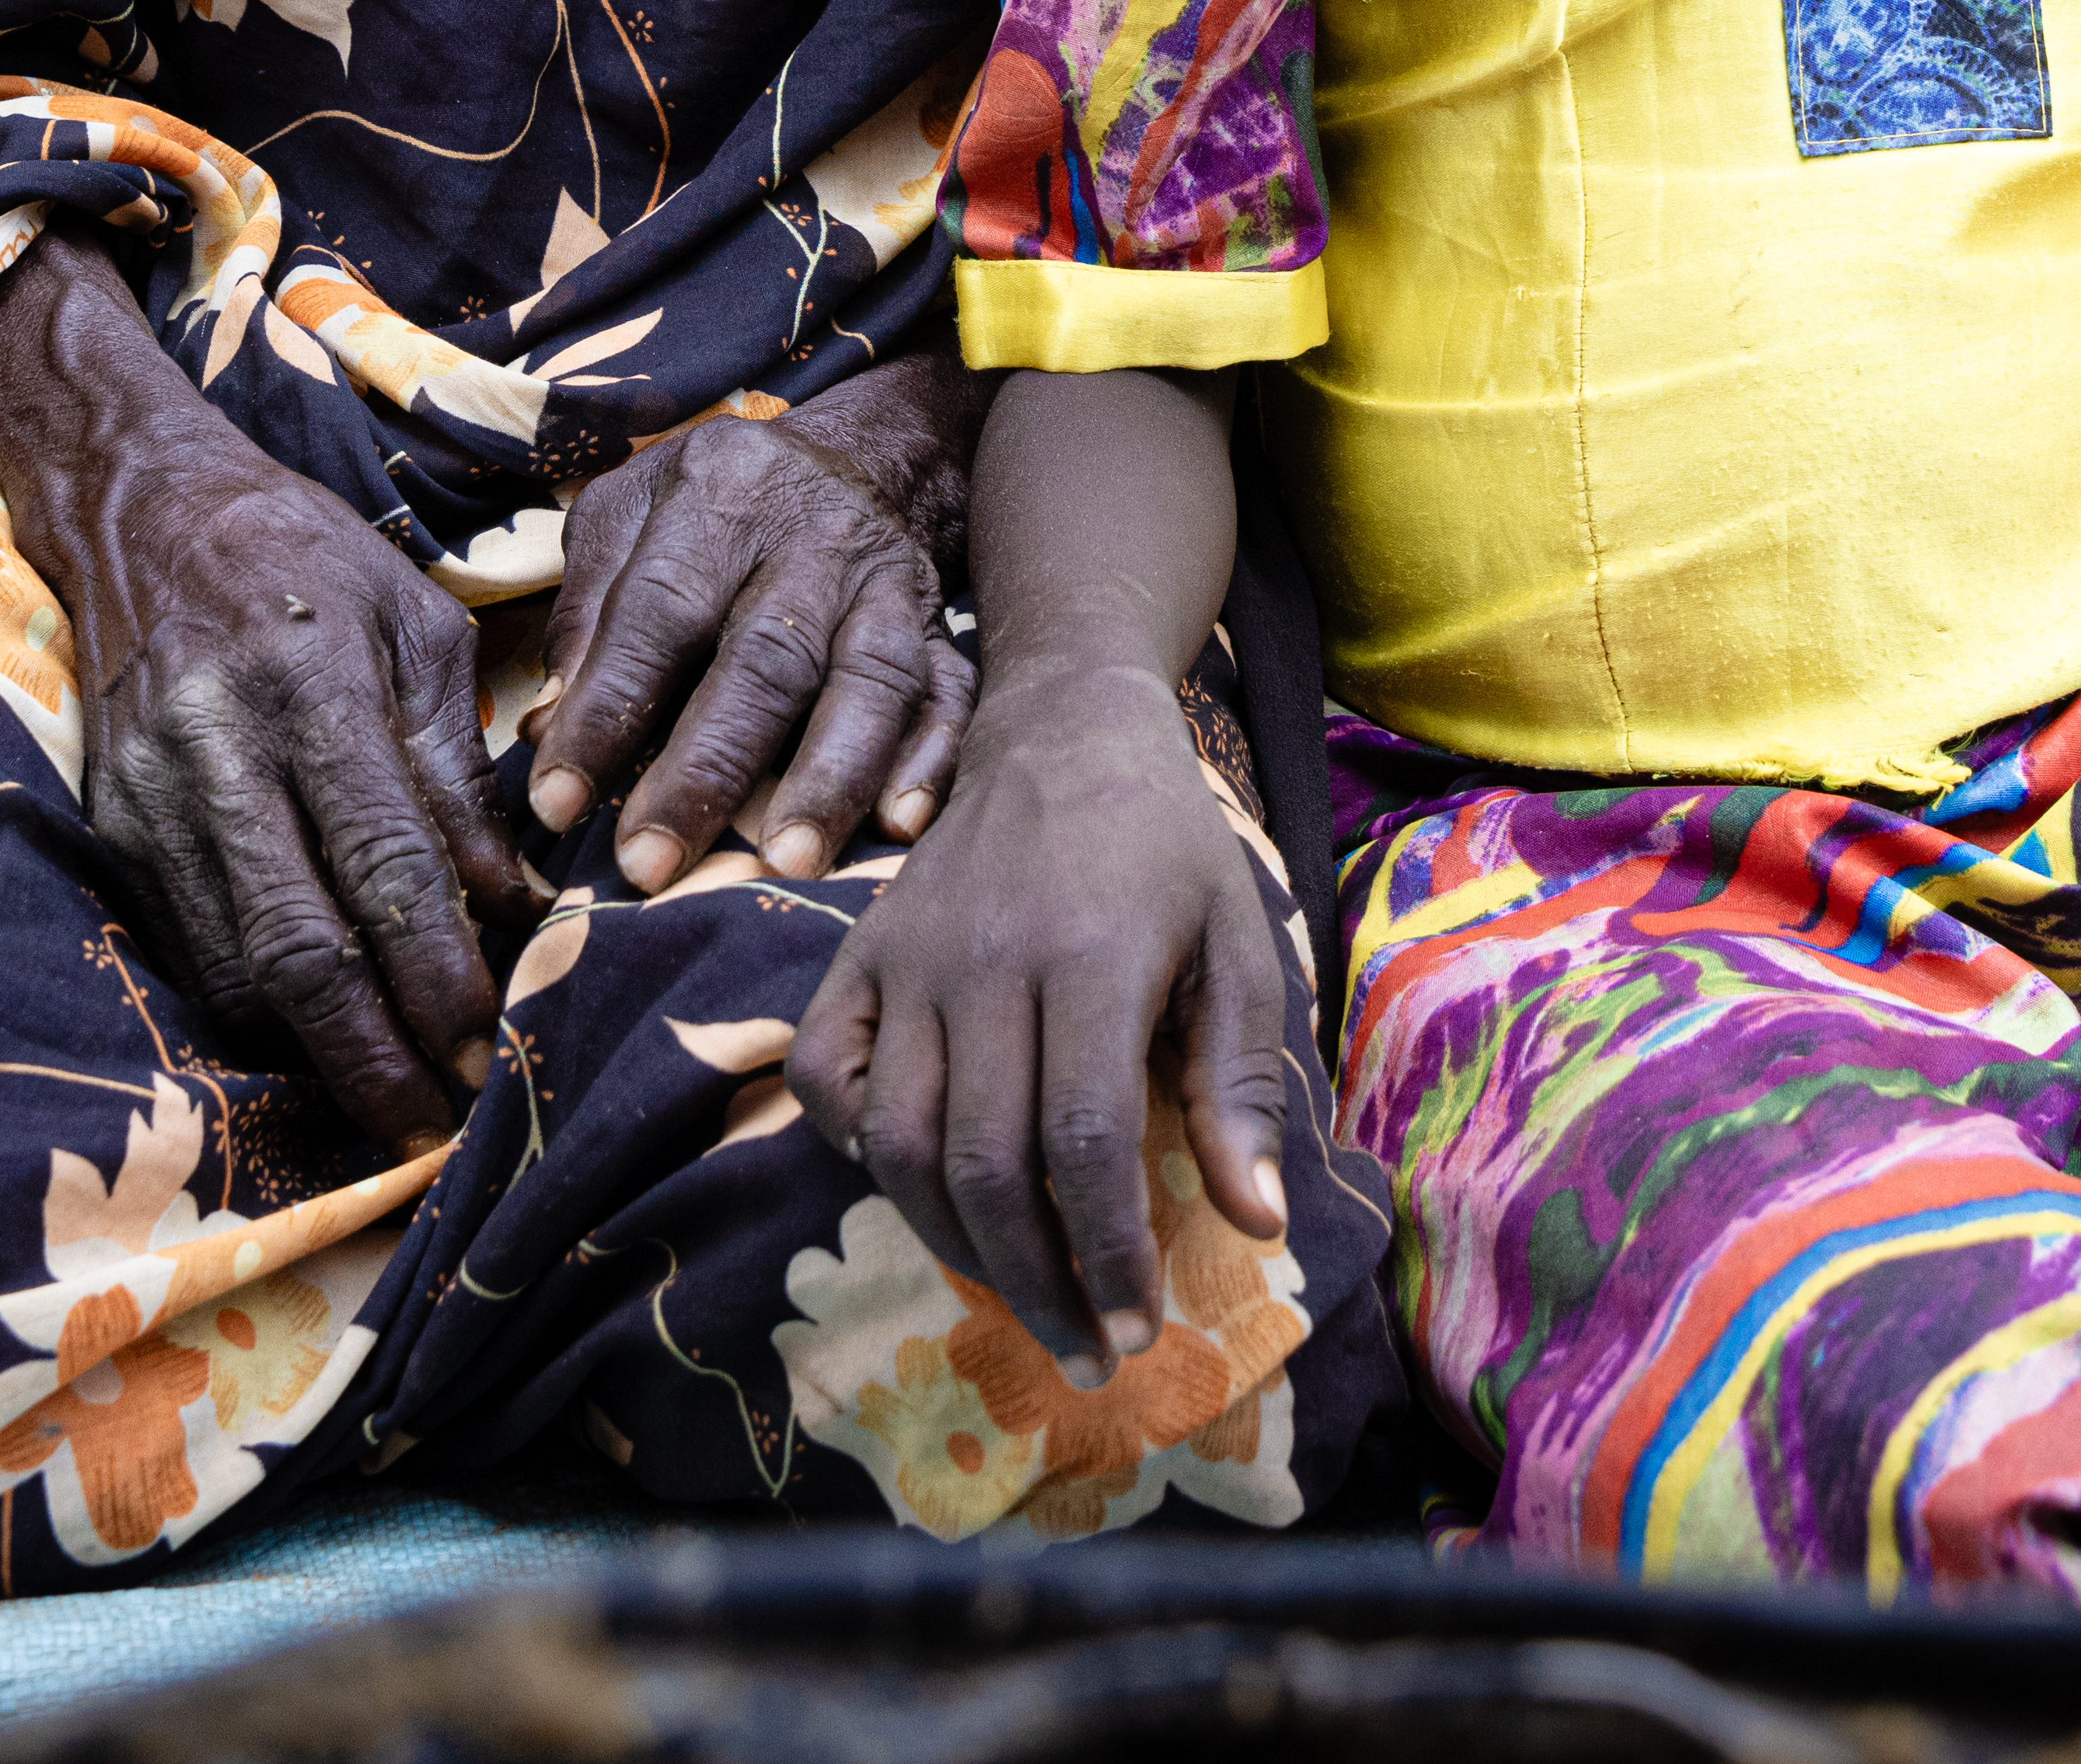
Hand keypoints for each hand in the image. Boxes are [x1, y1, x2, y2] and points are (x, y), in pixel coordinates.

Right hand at [0, 232, 540, 1145]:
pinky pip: (187, 955)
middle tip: (443, 1124)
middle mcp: (218, 754)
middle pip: (298, 948)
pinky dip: (256, 1014)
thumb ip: (456, 768)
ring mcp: (150, 801)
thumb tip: (507, 903)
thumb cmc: (307, 562)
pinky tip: (318, 1040)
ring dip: (315, 1056)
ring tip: (396, 1102)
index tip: (490, 1050)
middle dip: (374, 1056)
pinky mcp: (111, 832)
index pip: (382, 865)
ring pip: (233, 972)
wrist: (142, 512)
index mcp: (311, 687)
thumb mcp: (416, 624)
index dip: (437, 975)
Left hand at [524, 365, 976, 894]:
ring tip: (787, 862)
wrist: (854, 458)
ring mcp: (888, 582)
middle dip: (707, 768)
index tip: (556, 803)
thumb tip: (546, 727)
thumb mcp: (627, 517)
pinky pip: (951, 693)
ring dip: (829, 776)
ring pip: (870, 680)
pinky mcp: (941, 625)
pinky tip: (899, 826)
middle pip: (764, 656)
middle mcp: (814, 534)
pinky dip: (930, 759)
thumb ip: (585, 614)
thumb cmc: (712, 508)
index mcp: (718, 492)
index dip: (606, 711)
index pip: (656, 610)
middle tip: (651, 865)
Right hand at [790, 661, 1294, 1375]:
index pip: (1083, 1141)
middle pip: (983, 1162)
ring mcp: (905, 958)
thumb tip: (1257, 1224)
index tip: (1137, 1332)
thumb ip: (1243, 1085)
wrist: (1062, 731)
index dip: (1107, 1254)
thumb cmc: (1167, 853)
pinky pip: (823, 1078)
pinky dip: (857, 1150)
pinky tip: (919, 1187)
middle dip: (1037, 1280)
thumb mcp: (1239, 948)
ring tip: (1018, 1291)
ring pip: (898, 1141)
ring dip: (954, 1243)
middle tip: (1084, 1349)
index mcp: (1091, 956)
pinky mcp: (854, 955)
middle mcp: (983, 962)